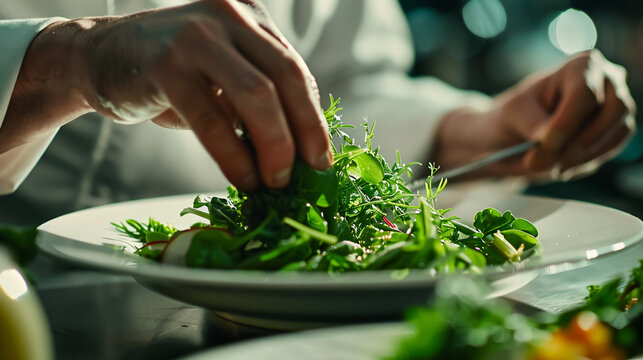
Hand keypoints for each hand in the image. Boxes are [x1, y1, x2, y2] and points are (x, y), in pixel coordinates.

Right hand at [5, 0, 331, 190]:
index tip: (321, 159)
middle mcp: (228, 15)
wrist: (97, 57)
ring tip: (275, 182)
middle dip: (302, 133)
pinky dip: (232, 155)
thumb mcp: (222, 74)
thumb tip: (299, 152)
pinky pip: (211, 119)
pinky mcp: (166, 64)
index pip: (295, 71)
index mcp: (249, 18)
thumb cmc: (170, 75)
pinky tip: (242, 179)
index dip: (313, 119)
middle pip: (285, 78)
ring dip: (273, 146)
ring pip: (256, 96)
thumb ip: (259, 98)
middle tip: (306, 174)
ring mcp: (196, 35)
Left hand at [433, 50, 635, 180]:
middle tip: (545, 166)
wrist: (508, 133)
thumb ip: (533, 128)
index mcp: (581, 66)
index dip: (562, 128)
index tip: (539, 151)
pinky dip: (590, 161)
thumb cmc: (506, 119)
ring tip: (550, 165)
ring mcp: (617, 102)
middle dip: (574, 146)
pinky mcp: (616, 126)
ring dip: (583, 156)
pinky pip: (613, 147)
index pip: (583, 97)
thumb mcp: (513, 117)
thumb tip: (546, 144)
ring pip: (614, 133)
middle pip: (606, 115)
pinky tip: (564, 165)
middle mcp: (606, 78)